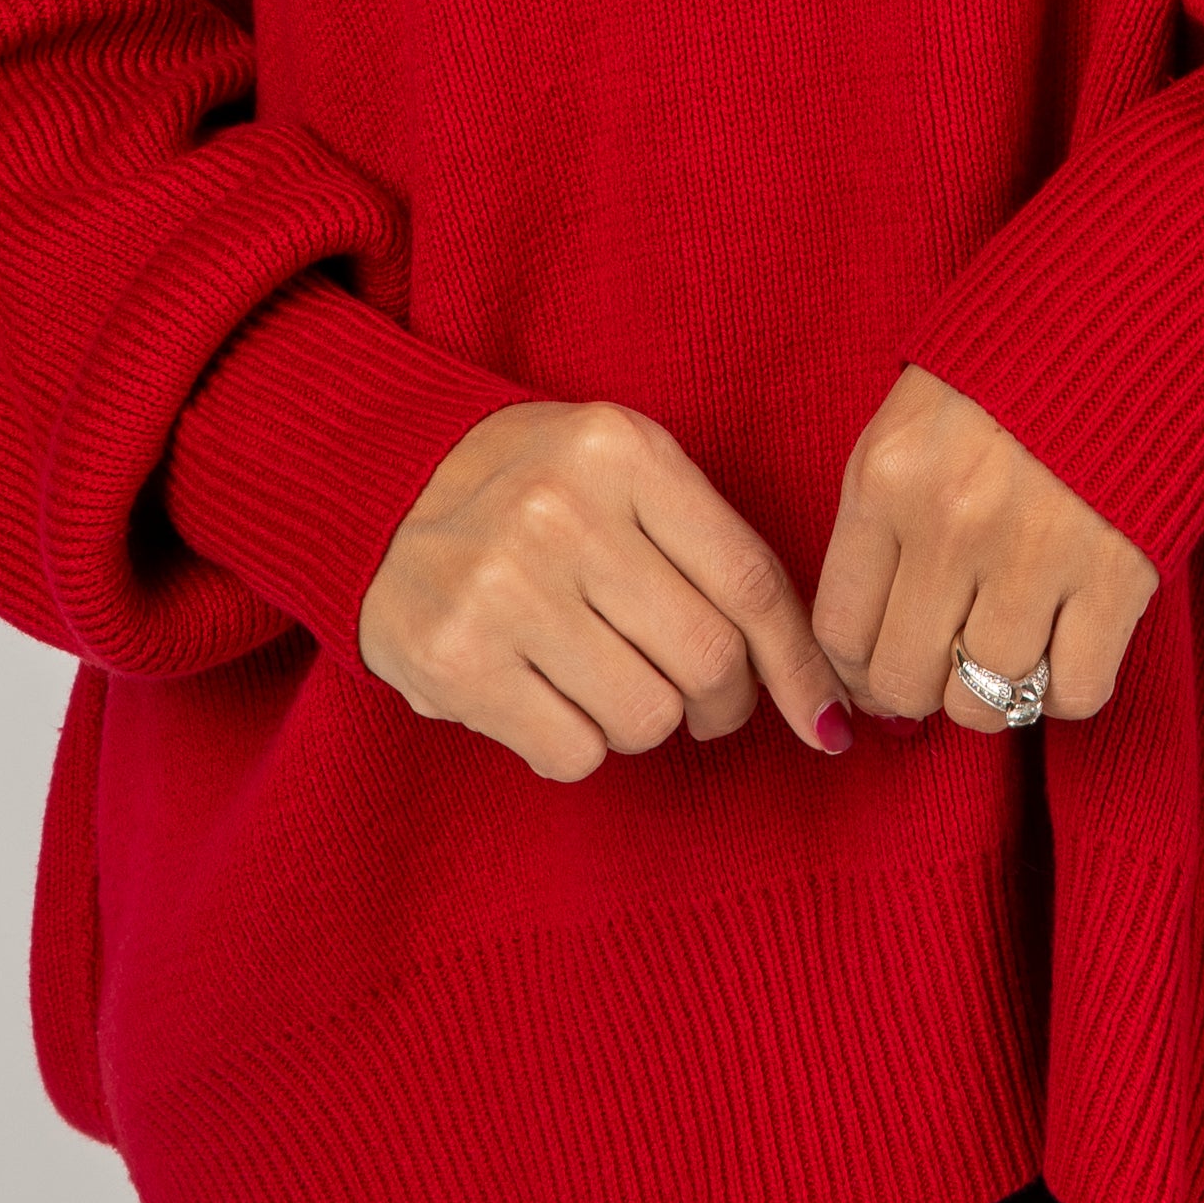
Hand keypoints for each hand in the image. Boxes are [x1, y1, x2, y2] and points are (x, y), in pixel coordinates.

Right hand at [360, 398, 849, 784]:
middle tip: (705, 703)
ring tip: (606, 682)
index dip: (796, 665)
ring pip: (647, 717)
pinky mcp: (456, 659)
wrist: (381, 491)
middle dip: (723, 703)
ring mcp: (503, 586)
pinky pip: (574, 752)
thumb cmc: (535, 489)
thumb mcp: (624, 471)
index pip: (749, 581)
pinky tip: (546, 698)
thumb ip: (713, 549)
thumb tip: (817, 692)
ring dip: (645, 722)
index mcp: (622, 451)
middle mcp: (562, 511)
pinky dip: (577, 745)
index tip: (822, 717)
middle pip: (708, 659)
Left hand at [812, 367, 1158, 732]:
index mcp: (886, 476)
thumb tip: (869, 648)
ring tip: (1016, 647)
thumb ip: (887, 519)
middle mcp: (949, 523)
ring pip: (985, 699)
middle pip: (904, 681)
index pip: (841, 631)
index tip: (886, 670)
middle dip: (922, 690)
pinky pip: (1075, 690)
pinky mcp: (1118, 574)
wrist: (1143, 291)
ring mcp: (1034, 553)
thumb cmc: (1023, 354)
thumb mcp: (916, 416)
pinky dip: (1069, 685)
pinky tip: (1071, 641)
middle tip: (950, 666)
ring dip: (998, 690)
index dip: (860, 672)